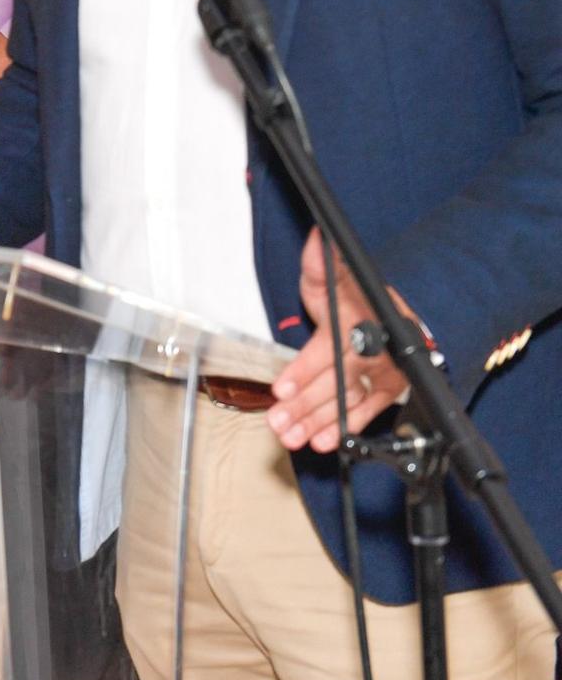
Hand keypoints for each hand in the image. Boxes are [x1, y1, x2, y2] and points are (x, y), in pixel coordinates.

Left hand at [269, 229, 413, 452]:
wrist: (401, 309)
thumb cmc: (356, 294)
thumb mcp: (335, 273)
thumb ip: (321, 262)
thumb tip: (316, 237)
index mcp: (357, 322)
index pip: (327, 351)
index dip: (303, 372)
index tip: (281, 390)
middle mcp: (373, 350)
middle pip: (335, 383)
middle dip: (304, 406)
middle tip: (278, 422)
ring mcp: (384, 373)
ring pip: (349, 402)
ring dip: (319, 422)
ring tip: (292, 437)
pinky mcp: (391, 390)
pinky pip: (369, 412)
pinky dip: (346, 428)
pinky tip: (324, 442)